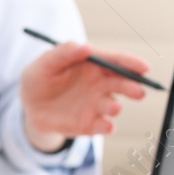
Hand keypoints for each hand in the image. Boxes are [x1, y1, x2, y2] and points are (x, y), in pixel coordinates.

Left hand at [20, 42, 147, 147]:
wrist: (29, 105)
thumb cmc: (40, 77)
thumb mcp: (46, 62)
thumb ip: (64, 53)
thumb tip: (85, 47)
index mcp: (94, 65)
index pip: (117, 62)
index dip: (132, 63)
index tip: (144, 67)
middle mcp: (101, 85)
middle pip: (122, 84)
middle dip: (133, 87)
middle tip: (139, 91)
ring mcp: (97, 105)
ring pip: (114, 106)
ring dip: (116, 107)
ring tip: (114, 107)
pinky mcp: (90, 124)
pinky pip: (103, 126)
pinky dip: (106, 127)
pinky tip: (106, 126)